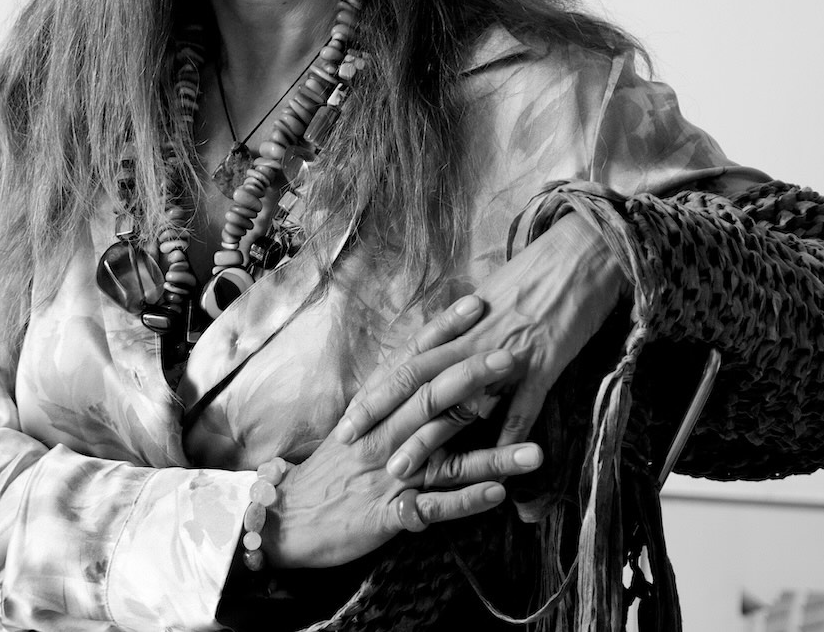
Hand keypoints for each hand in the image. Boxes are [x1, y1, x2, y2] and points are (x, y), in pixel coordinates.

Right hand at [263, 296, 543, 568]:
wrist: (286, 518)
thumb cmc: (332, 467)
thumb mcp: (360, 423)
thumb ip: (396, 396)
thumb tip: (432, 361)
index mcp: (377, 409)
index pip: (413, 360)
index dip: (443, 332)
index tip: (476, 305)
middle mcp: (385, 436)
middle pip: (431, 399)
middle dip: (472, 376)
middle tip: (512, 356)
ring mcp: (390, 475)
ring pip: (446, 459)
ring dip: (492, 455)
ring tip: (537, 450)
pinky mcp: (391, 516)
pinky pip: (433, 508)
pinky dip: (465, 502)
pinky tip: (500, 495)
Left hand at [333, 213, 628, 476]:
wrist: (581, 250)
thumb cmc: (539, 270)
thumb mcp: (494, 295)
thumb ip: (469, 327)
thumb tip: (450, 350)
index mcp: (462, 322)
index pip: (408, 358)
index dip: (376, 388)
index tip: (349, 415)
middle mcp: (475, 337)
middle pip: (418, 379)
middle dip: (383, 413)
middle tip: (352, 445)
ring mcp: (508, 351)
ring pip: (459, 399)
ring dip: (429, 437)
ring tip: (403, 470)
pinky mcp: (545, 361)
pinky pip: (523, 404)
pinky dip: (507, 434)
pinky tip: (493, 463)